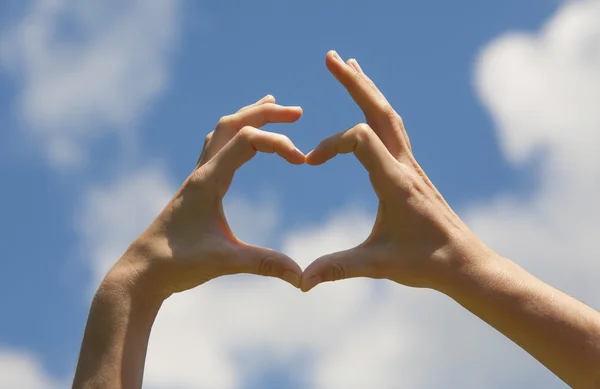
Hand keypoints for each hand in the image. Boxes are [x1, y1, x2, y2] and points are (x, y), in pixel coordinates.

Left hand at [107, 95, 304, 297]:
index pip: (247, 140)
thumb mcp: (224, 262)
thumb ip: (264, 264)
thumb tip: (302, 276)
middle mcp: (202, 172)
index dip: (278, 143)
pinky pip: (217, 147)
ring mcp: (198, 178)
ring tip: (271, 104)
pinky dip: (236, 134)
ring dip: (248, 116)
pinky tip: (245, 141)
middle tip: (297, 112)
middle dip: (266, 113)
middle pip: (233, 123)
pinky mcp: (197, 188)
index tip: (302, 161)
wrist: (141, 272)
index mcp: (208, 180)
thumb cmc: (176, 264)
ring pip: (222, 131)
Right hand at [301, 51, 490, 291]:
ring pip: (388, 116)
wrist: (465, 263)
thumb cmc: (426, 263)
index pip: (360, 138)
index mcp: (396, 182)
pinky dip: (377, 110)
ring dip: (367, 89)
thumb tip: (302, 281)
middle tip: (332, 56)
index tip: (309, 161)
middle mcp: (405, 166)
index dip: (330, 143)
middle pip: (379, 111)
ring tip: (350, 66)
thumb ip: (338, 267)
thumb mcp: (378, 264)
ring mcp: (411, 165)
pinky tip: (370, 108)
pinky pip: (394, 130)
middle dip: (354, 82)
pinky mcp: (412, 171)